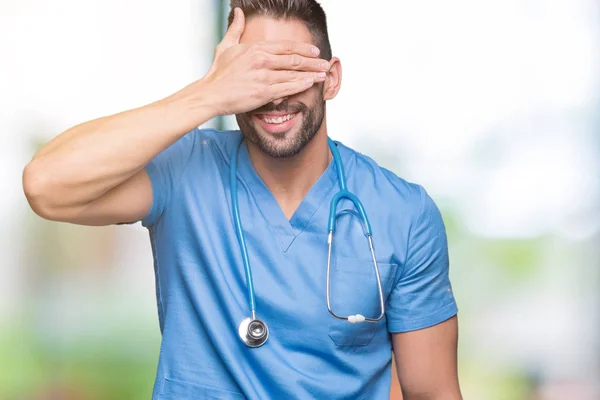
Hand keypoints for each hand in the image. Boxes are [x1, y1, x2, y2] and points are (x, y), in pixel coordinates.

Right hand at [201, 8, 329, 115]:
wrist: (210, 94)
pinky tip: (310, 83)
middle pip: (294, 59)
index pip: (285, 46)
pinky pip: (287, 88)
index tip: (314, 50)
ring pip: (293, 74)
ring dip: (311, 74)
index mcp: (255, 48)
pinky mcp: (264, 93)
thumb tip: (239, 12)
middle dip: (312, 61)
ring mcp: (263, 77)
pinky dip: (301, 85)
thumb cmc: (217, 73)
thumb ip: (236, 29)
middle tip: (325, 63)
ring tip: (322, 74)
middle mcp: (261, 60)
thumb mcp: (226, 46)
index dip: (303, 48)